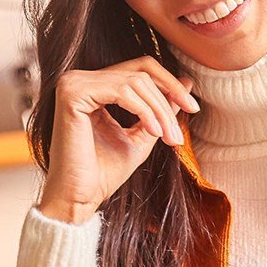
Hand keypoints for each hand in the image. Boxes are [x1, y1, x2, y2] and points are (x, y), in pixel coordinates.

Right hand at [39, 58, 199, 222]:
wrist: (79, 197)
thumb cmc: (104, 173)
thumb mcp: (143, 134)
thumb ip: (160, 108)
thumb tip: (187, 82)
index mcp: (94, 86)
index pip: (139, 68)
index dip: (169, 83)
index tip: (193, 109)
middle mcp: (80, 79)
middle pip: (141, 71)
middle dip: (169, 99)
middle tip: (179, 132)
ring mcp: (74, 83)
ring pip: (136, 81)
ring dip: (160, 111)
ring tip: (169, 139)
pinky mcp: (73, 93)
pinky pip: (122, 91)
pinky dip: (145, 111)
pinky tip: (155, 133)